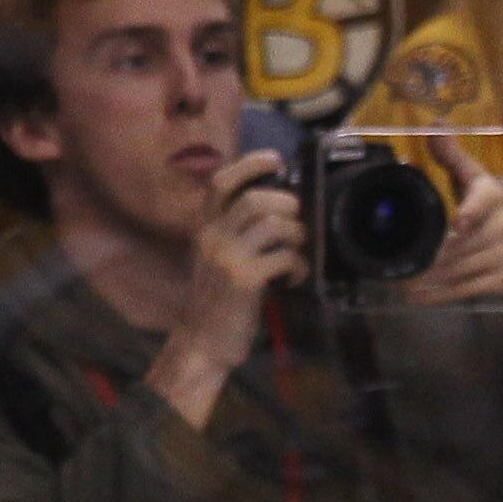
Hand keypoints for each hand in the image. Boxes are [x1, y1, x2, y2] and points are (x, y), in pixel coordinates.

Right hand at [147, 150, 305, 427]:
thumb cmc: (219, 301)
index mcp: (205, 228)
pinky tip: (294, 278)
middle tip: (298, 223)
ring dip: (297, 236)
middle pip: (255, 199)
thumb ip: (238, 234)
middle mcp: (212, 236)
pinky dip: (298, 265)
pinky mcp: (244, 280)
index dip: (250, 165)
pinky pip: (283, 257)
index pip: (222, 183)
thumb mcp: (219, 259)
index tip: (275, 160)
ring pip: (272, 224)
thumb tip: (279, 211)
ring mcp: (227, 257)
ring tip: (298, 253)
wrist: (203, 341)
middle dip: (287, 205)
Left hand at [402, 145, 502, 312]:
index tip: (460, 222)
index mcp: (494, 198)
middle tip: (395, 264)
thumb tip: (434, 124)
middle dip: (426, 257)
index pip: (482, 203)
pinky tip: (420, 297)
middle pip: (458, 245)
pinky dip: (442, 295)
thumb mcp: (483, 181)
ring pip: (460, 270)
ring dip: (428, 280)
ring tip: (400, 283)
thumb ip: (455, 156)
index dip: (471, 213)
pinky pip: (469, 289)